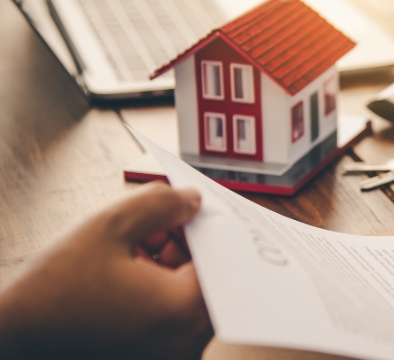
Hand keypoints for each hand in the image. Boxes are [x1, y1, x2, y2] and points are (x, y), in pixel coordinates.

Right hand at [0, 182, 211, 358]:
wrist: (9, 343)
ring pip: (189, 298)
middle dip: (186, 246)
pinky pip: (173, 319)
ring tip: (133, 250)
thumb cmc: (52, 292)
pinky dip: (159, 293)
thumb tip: (193, 201)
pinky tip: (127, 275)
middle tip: (157, 225)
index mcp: (185, 312)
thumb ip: (161, 204)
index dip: (205, 229)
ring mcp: (173, 358)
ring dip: (171, 268)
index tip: (189, 211)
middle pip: (209, 280)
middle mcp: (188, 344)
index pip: (222, 260)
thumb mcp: (107, 227)